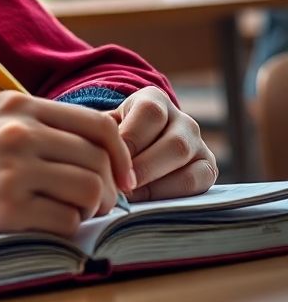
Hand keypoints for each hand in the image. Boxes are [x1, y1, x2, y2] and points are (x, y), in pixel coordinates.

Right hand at [0, 92, 133, 245]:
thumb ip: (33, 125)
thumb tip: (94, 147)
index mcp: (15, 104)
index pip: (97, 123)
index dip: (121, 153)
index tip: (123, 177)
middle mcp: (16, 130)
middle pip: (100, 159)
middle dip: (110, 188)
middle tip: (96, 204)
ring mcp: (10, 169)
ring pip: (91, 189)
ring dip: (91, 210)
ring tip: (71, 214)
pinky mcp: (4, 208)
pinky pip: (66, 222)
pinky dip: (67, 229)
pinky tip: (45, 225)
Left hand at [108, 86, 216, 200]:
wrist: (140, 146)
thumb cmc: (117, 135)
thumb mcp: (108, 126)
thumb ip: (102, 133)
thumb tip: (92, 152)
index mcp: (155, 99)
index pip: (151, 113)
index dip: (132, 138)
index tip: (111, 158)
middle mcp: (183, 120)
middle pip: (174, 143)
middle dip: (144, 168)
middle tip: (121, 185)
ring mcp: (200, 145)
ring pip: (187, 166)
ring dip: (157, 183)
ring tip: (131, 195)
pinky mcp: (208, 170)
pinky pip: (196, 184)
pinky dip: (170, 195)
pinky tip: (147, 201)